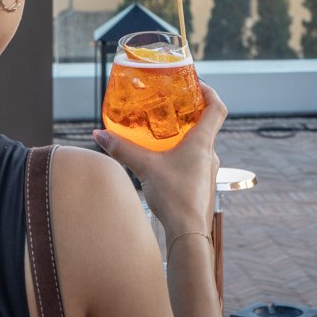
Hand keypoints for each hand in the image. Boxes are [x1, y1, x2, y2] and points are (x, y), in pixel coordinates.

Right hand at [92, 82, 226, 237]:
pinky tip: (165, 160)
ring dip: (185, 135)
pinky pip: (196, 160)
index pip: (217, 108)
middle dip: (190, 113)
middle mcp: (210, 153)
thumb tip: (99, 134)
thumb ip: (122, 149)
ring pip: (200, 144)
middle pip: (207, 124)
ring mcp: (209, 170)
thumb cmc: (174, 197)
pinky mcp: (203, 184)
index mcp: (202, 142)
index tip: (195, 85)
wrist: (188, 232)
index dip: (209, 92)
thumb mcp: (145, 168)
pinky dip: (183, 153)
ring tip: (163, 132)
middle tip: (171, 106)